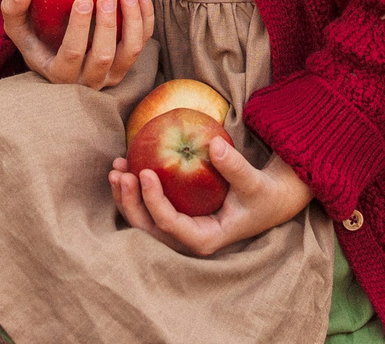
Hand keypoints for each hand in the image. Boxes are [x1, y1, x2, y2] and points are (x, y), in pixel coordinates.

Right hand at [0, 0, 152, 87]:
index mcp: (59, 74)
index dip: (80, 28)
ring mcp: (112, 75)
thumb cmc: (36, 38)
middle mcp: (88, 81)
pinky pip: (144, 41)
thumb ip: (13, 9)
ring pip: (131, 51)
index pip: (72, 54)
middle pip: (104, 56)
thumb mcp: (18, 28)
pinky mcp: (128, 64)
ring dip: (134, 20)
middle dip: (109, 25)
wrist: (60, 55)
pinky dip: (147, 17)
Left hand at [109, 136, 313, 256]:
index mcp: (205, 239)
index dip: (154, 201)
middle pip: (149, 228)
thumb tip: (214, 144)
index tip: (144, 171)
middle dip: (130, 202)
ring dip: (125, 198)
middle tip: (122, 172)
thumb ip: (235, 166)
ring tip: (116, 168)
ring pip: (143, 221)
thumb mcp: (254, 182)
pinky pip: (148, 209)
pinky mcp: (176, 218)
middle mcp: (187, 240)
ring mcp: (179, 231)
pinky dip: (134, 192)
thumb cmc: (262, 194)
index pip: (171, 225)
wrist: (268, 201)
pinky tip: (125, 168)